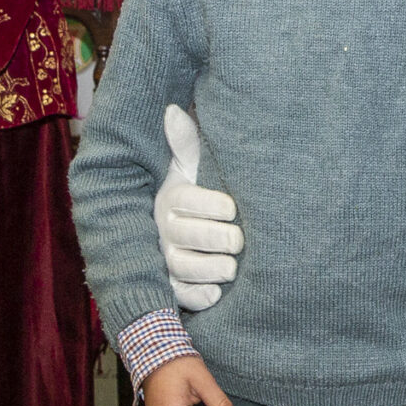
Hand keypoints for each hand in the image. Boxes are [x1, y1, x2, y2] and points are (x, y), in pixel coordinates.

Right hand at [156, 105, 241, 312]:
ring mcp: (167, 260)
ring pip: (184, 267)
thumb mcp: (193, 169)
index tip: (232, 208)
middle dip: (215, 237)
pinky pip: (183, 296)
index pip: (186, 201)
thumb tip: (171, 110)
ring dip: (210, 267)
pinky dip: (199, 296)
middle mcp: (165, 230)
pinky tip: (216, 293)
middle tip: (239, 239)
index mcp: (173, 198)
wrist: (194, 235)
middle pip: (186, 235)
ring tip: (232, 266)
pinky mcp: (175, 287)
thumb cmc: (201, 196)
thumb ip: (187, 143)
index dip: (209, 205)